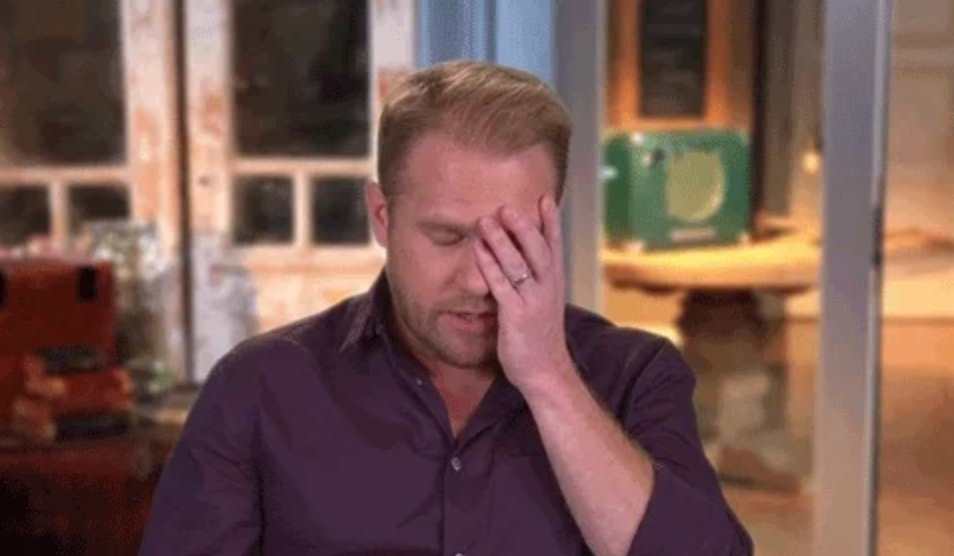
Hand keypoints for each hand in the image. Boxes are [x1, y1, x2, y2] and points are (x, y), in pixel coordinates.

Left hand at [473, 194, 573, 392]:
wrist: (546, 371)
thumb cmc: (541, 336)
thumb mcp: (544, 303)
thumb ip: (537, 280)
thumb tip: (523, 259)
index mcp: (555, 283)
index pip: (555, 246)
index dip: (551, 222)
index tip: (544, 198)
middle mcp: (548, 288)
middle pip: (539, 250)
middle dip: (525, 226)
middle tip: (508, 205)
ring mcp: (533, 301)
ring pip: (520, 264)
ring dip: (502, 240)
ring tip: (486, 220)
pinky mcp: (516, 315)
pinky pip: (502, 285)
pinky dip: (490, 266)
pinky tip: (479, 250)